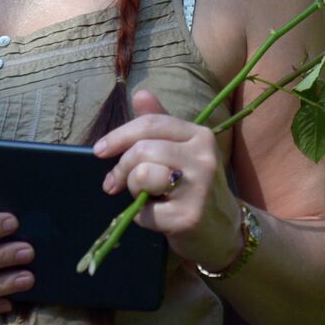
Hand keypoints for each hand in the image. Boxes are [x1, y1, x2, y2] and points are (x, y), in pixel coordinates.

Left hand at [93, 89, 243, 270]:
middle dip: (122, 169)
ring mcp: (199, 188)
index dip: (119, 135)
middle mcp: (204, 158)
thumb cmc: (195, 187)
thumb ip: (160, 124)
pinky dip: (142, 217)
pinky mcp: (188, 217)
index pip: (151, 124)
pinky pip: (144, 211)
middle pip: (142, 150)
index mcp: (201, 136)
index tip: (99, 150)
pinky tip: (158, 217)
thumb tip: (140, 94)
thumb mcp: (182, 151)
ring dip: (133, 190)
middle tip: (116, 184)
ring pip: (142, 176)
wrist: (225, 230)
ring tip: (147, 197)